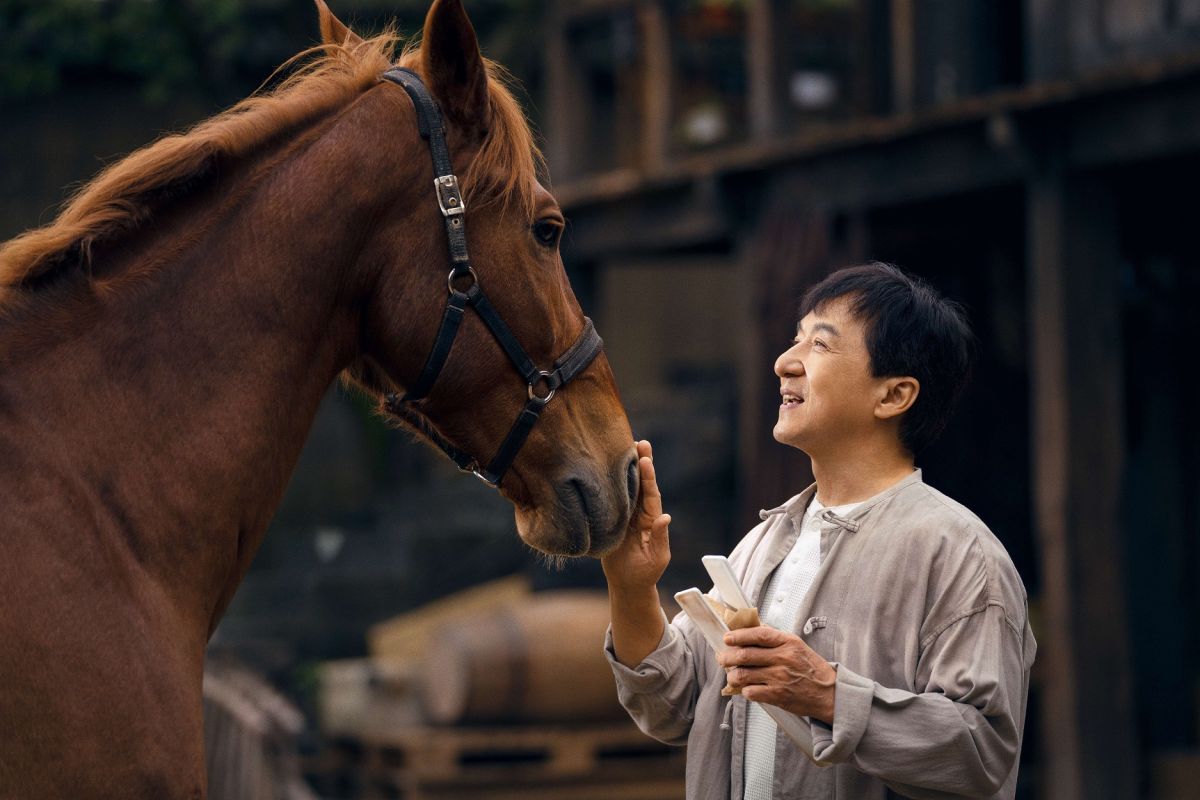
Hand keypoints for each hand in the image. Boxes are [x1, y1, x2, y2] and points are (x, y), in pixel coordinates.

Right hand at [601, 440, 670, 591]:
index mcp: (652, 520)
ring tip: (626, 447)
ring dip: (626, 469)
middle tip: (640, 442)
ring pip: (627, 489)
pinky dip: (612, 484)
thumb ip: (660, 538)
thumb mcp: (657, 557)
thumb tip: (665, 517)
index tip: (646, 458)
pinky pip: (613, 499)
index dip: (648, 477)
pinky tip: (607, 469)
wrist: (628, 584)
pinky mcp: (613, 520)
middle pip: (641, 485)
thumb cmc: (645, 573)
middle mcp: (640, 514)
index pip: (651, 494)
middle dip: (641, 463)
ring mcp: (626, 516)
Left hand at [717, 626, 836, 723]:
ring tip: (732, 675)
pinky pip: (751, 692)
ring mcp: (779, 678)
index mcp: (787, 643)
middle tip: (723, 658)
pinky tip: (746, 688)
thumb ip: (775, 638)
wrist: (828, 693)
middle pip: (745, 655)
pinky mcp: (777, 696)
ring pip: (743, 674)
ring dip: (732, 675)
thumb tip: (752, 629)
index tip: (727, 638)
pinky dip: (744, 690)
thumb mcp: (796, 645)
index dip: (739, 635)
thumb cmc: (811, 668)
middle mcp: (782, 659)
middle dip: (728, 657)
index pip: (758, 634)